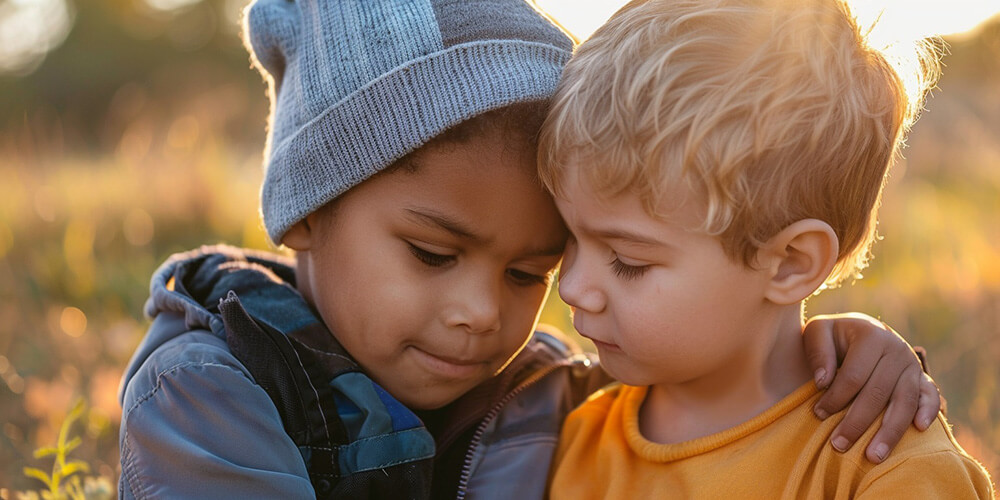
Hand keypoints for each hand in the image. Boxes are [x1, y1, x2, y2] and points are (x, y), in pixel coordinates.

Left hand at [802, 313, 941, 463]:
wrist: (861, 330)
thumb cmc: (834, 336)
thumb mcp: (818, 332)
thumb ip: (818, 352)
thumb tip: (823, 381)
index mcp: (871, 336)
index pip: (853, 375)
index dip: (835, 397)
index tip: (817, 414)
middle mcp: (896, 349)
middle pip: (877, 393)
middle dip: (857, 423)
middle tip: (838, 446)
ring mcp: (912, 365)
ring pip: (904, 401)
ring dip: (889, 432)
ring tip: (874, 457)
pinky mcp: (921, 378)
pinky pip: (929, 396)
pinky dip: (928, 411)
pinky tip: (919, 429)